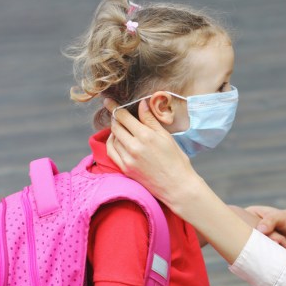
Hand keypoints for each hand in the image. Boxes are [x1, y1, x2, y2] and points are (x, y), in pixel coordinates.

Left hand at [104, 99, 252, 263]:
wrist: (177, 186)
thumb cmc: (176, 160)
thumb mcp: (166, 136)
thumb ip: (151, 120)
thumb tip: (141, 104)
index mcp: (146, 136)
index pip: (124, 116)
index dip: (115, 106)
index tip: (108, 100)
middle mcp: (134, 146)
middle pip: (116, 126)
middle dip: (115, 117)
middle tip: (117, 113)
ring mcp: (128, 159)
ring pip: (112, 138)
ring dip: (114, 130)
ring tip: (121, 127)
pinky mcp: (125, 169)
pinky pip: (111, 151)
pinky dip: (112, 143)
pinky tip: (117, 140)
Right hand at [246, 206, 285, 265]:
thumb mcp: (282, 216)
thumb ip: (270, 220)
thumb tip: (260, 229)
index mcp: (253, 213)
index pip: (239, 218)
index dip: (241, 225)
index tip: (254, 230)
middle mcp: (252, 226)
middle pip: (245, 234)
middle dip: (258, 237)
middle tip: (274, 237)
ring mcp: (257, 239)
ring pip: (253, 244)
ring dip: (265, 245)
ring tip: (280, 240)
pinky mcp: (262, 250)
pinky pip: (260, 253)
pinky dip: (268, 252)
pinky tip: (278, 247)